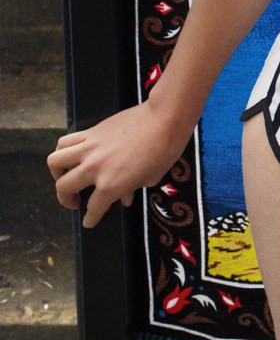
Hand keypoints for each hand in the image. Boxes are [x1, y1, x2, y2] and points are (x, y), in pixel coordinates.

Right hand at [46, 101, 192, 228]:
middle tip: (75, 201)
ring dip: (57, 172)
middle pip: (64, 187)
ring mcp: (90, 147)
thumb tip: (124, 198)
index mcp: (111, 185)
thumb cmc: (164, 150)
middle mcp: (94, 168)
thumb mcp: (150, 178)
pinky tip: (72, 154)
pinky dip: (63, 149)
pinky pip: (66, 141)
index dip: (91, 218)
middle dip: (66, 200)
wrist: (164, 118)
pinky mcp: (92, 131)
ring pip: (55, 161)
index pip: (94, 208)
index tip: (89, 221)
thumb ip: (132, 189)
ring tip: (66, 176)